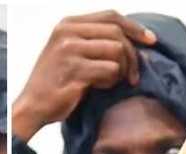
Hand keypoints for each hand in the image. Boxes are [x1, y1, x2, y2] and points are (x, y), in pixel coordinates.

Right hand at [12, 10, 156, 141]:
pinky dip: (111, 82)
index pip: (111, 16)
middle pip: (117, 34)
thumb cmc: (58, 82)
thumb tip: (141, 46)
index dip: (135, 27)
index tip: (151, 40)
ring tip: (108, 82)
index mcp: (68, 24)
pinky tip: (99, 87)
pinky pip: (110, 70)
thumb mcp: (73, 53)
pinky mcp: (74, 69)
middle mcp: (67, 32)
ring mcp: (69, 49)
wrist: (33, 105)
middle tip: (133, 76)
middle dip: (132, 56)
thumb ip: (98, 43)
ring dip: (120, 70)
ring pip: (117, 51)